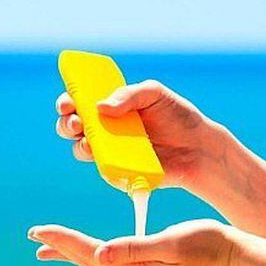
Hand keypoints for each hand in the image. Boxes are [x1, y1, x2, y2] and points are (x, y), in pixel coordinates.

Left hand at [27, 219, 238, 265]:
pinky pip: (110, 263)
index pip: (90, 253)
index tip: (38, 230)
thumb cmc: (208, 245)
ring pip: (97, 263)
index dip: (63, 240)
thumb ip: (136, 248)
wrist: (234, 259)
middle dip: (60, 247)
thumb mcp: (173, 243)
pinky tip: (88, 252)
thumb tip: (99, 254)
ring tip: (47, 248)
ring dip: (72, 253)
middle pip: (88, 261)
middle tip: (33, 235)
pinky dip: (91, 254)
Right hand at [55, 80, 218, 188]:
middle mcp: (106, 128)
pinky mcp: (120, 171)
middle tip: (77, 122)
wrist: (198, 148)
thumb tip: (100, 107)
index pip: (80, 101)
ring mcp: (111, 151)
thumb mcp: (155, 94)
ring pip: (81, 149)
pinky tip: (113, 159)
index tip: (68, 101)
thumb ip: (129, 95)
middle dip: (67, 124)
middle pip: (71, 127)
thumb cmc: (177, 117)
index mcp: (110, 106)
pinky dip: (104, 165)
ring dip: (80, 145)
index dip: (68, 100)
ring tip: (91, 141)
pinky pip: (104, 170)